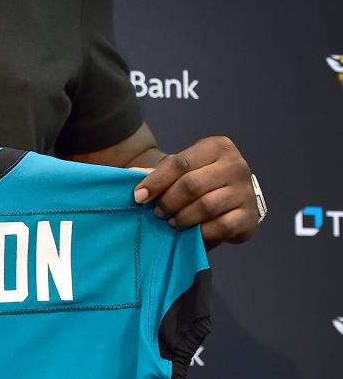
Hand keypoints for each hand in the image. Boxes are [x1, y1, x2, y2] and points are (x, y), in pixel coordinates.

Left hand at [132, 135, 259, 244]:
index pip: (180, 162)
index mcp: (218, 146)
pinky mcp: (249, 216)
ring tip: (172, 222)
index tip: (138, 197)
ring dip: (182, 218)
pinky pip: (220, 226)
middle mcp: (236, 165)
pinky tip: (191, 232)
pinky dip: (201, 232)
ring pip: (205, 206)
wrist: (232, 199)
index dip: (156, 181)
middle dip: (168, 201)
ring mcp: (245, 191)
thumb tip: (129, 173)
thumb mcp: (182, 169)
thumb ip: (159, 172)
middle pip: (191, 185)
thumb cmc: (201, 180)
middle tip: (157, 213)